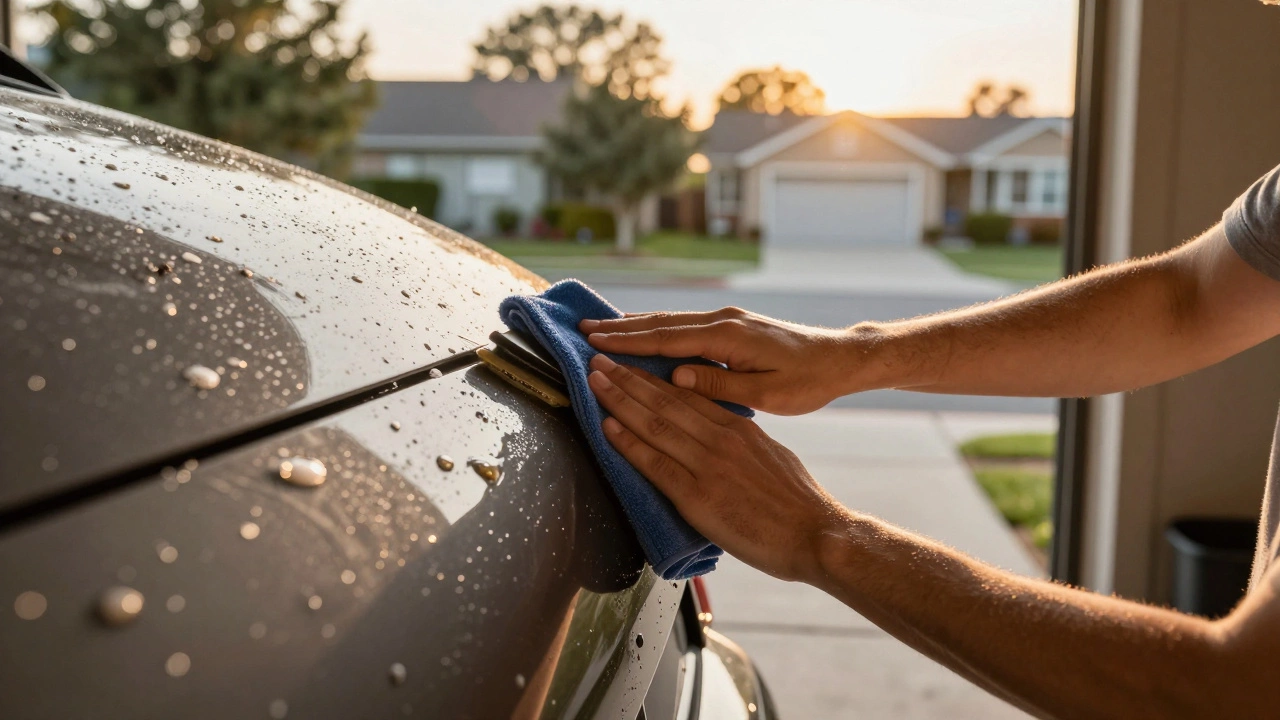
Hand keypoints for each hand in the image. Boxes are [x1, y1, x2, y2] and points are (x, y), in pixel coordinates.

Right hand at [580, 307, 855, 414]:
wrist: (840, 358)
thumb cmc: (807, 381)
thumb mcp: (766, 393)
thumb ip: (719, 385)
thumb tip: (676, 378)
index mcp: (727, 336)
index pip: (665, 340)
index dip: (626, 343)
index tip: (593, 343)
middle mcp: (723, 321)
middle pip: (661, 324)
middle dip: (620, 328)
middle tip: (582, 330)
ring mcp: (728, 320)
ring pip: (671, 321)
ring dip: (635, 325)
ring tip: (602, 328)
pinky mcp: (733, 326)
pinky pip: (685, 325)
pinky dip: (658, 328)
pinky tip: (643, 332)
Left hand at [585, 354, 849, 582]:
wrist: (818, 535)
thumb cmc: (799, 504)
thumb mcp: (772, 457)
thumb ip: (743, 443)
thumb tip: (727, 439)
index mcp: (739, 428)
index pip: (687, 395)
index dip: (652, 378)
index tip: (629, 363)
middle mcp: (721, 439)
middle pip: (665, 400)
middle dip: (627, 378)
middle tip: (598, 359)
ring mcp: (709, 466)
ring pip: (655, 424)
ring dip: (619, 401)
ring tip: (594, 381)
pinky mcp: (699, 497)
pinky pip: (656, 464)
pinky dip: (628, 443)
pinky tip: (607, 427)